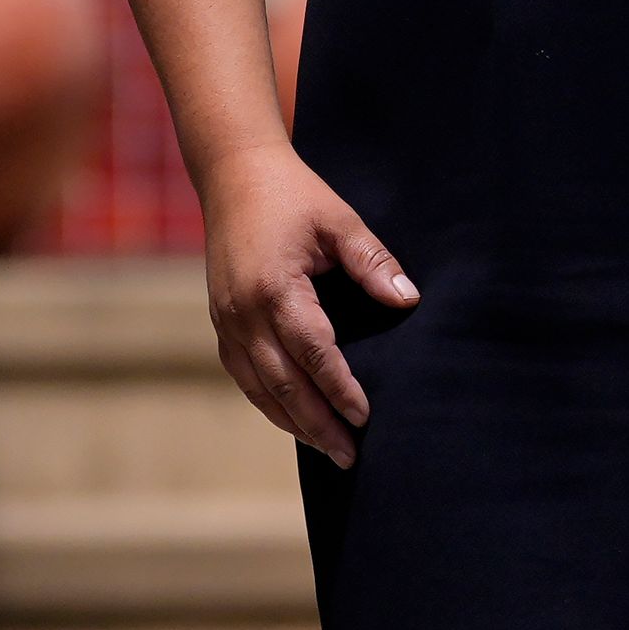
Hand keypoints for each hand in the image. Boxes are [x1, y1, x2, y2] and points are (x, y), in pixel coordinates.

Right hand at [197, 143, 416, 468]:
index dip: (339, 388)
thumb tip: (408, 298)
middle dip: (317, 424)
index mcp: (274, 288)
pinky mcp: (221, 322)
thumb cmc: (293, 195)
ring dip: (292, 422)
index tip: (365, 415)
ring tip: (328, 448)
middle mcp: (243, 312)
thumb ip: (372, 261)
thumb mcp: (339, 220)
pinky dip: (269, 402)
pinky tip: (293, 418)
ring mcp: (226, 321)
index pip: (312, 351)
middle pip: (283, 384)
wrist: (235, 175)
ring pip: (259, 388)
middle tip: (351, 454)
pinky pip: (243, 375)